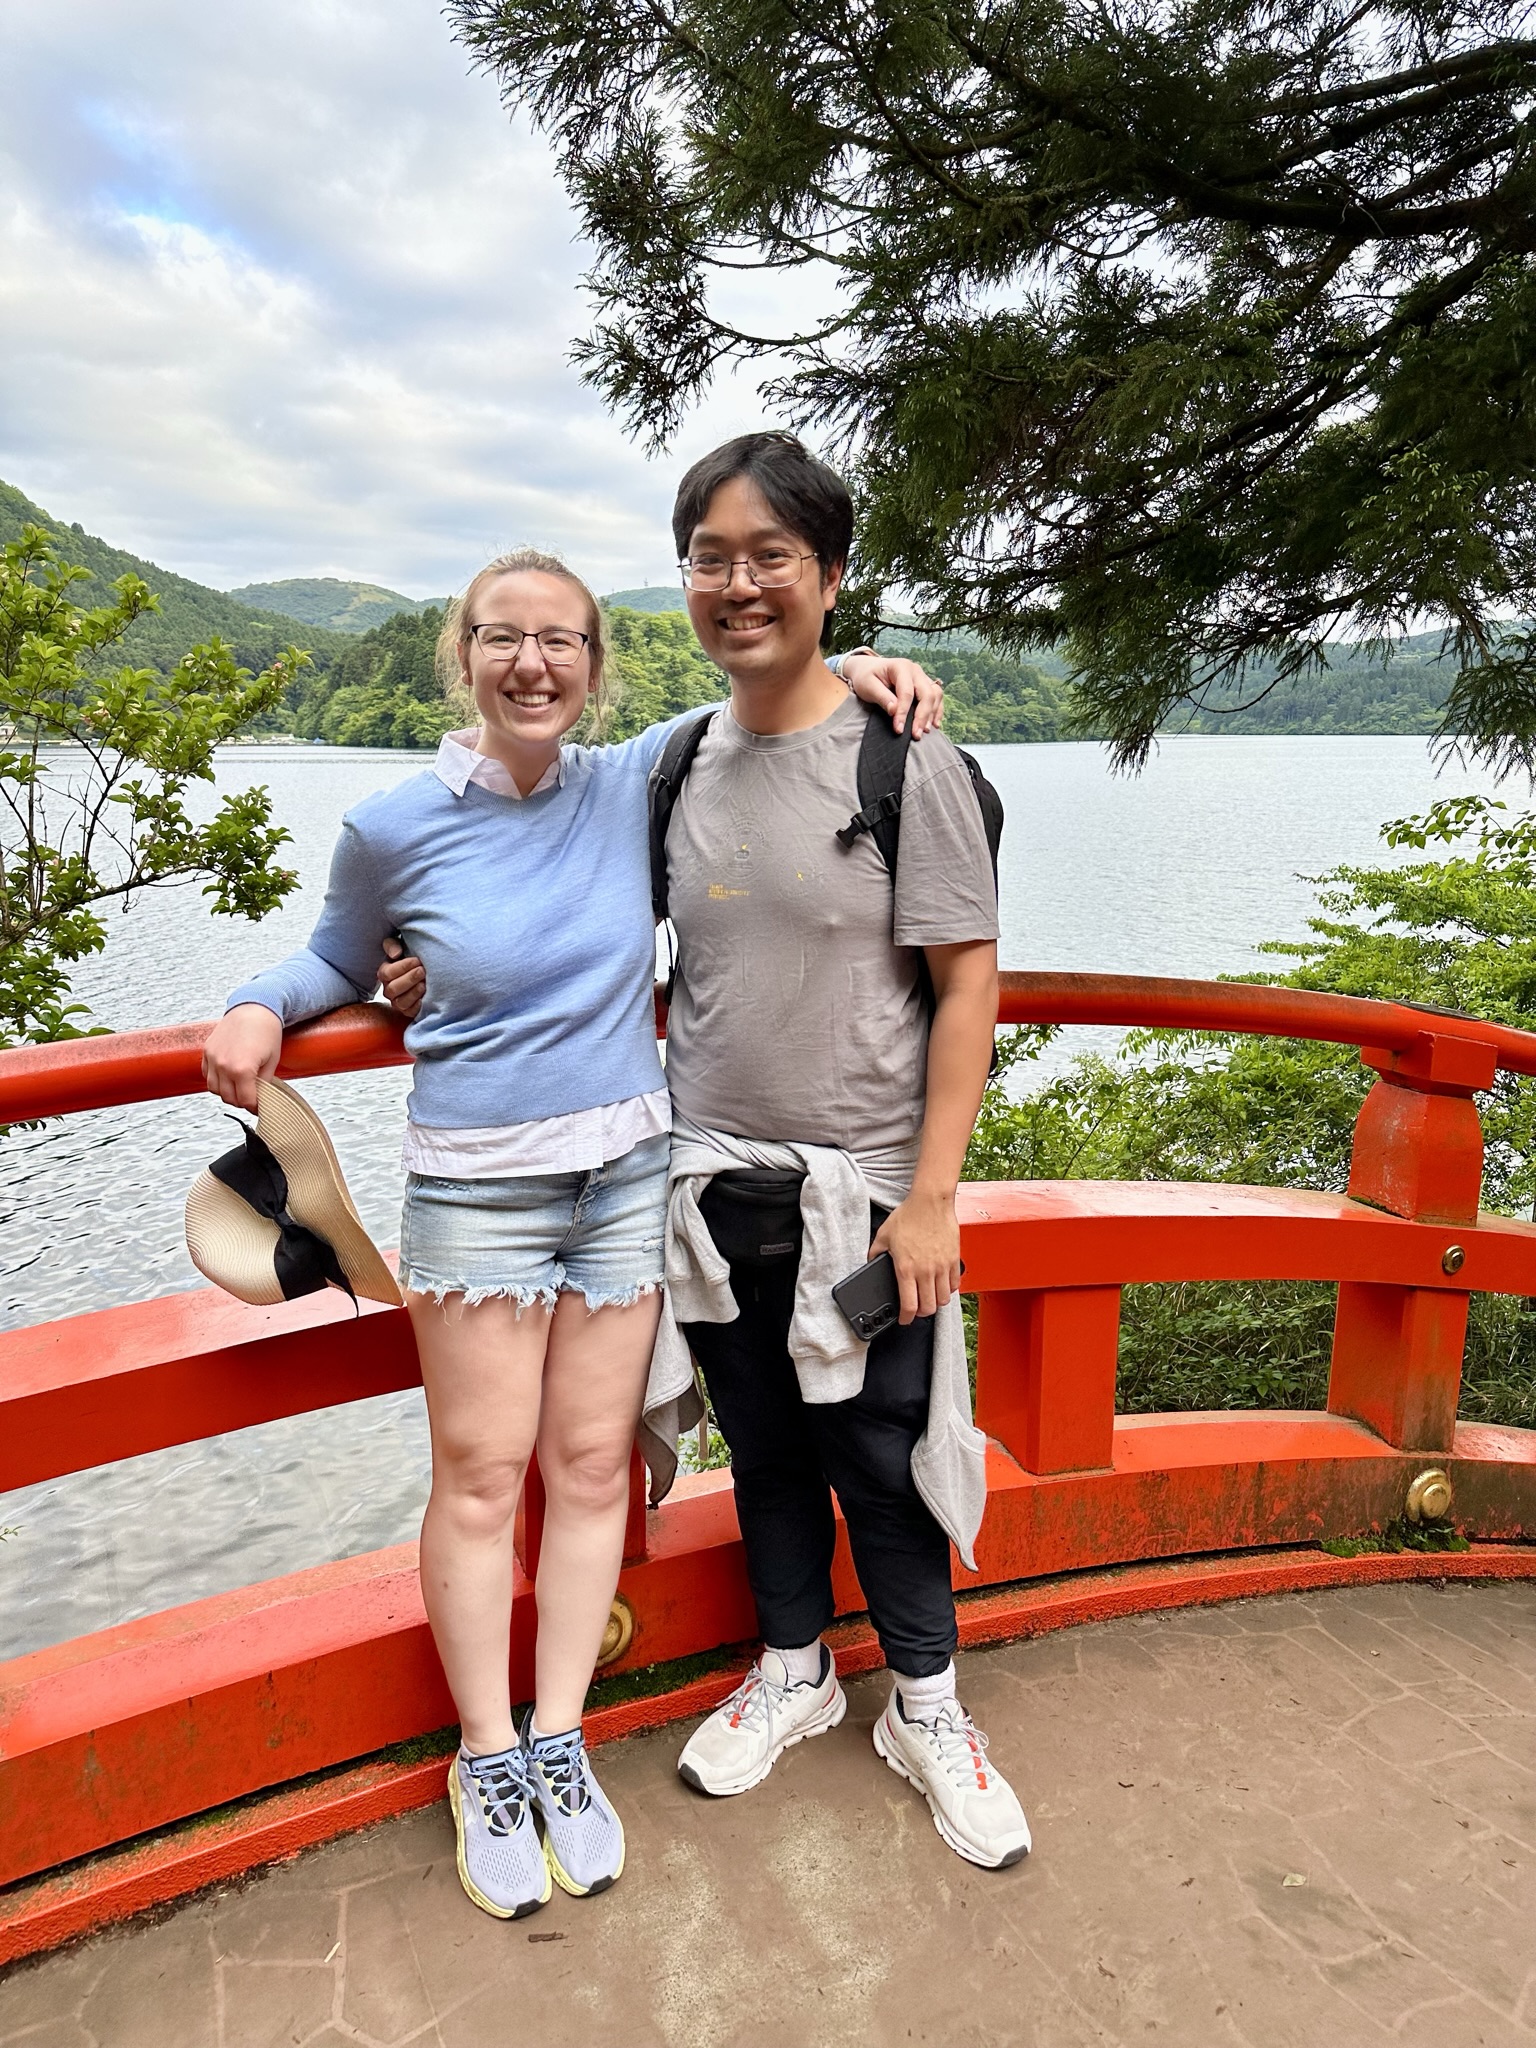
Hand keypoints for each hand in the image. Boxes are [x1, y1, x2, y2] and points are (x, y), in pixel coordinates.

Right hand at [202, 1003, 283, 1111]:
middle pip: (229, 1098)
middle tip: (251, 1098)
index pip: (245, 1100)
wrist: (255, 1008)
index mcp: (242, 1070)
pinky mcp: (207, 1051)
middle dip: (241, 1101)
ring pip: (214, 1089)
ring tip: (239, 1088)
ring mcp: (213, 1058)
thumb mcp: (272, 1060)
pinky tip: (227, 1077)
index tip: (259, 1107)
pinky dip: (215, 1080)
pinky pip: (207, 1075)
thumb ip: (264, 1082)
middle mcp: (224, 1065)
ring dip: (226, 1092)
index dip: (254, 1107)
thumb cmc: (267, 1031)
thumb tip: (260, 1097)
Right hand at [379, 935, 424, 1020]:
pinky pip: (410, 1012)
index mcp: (385, 973)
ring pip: (400, 1002)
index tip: (417, 960)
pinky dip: (417, 1006)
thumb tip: (395, 954)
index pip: (387, 973)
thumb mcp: (402, 945)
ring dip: (413, 993)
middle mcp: (389, 989)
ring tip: (425, 984)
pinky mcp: (409, 1011)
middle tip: (423, 971)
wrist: (429, 969)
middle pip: (392, 989)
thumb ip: (393, 945)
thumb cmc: (414, 956)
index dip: (402, 967)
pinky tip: (426, 998)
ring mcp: (398, 1002)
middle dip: (409, 979)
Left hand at [841, 654, 944, 736]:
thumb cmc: (866, 677)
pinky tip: (934, 724)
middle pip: (926, 694)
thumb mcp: (868, 686)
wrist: (868, 669)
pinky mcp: (925, 685)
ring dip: (932, 714)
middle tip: (916, 735)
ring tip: (924, 731)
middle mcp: (915, 671)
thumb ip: (882, 697)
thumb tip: (894, 710)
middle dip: (922, 716)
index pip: (907, 693)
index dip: (903, 712)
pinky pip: (937, 697)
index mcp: (901, 667)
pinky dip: (936, 711)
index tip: (898, 729)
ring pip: (935, 695)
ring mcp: (922, 677)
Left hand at [870, 1186, 961, 1323]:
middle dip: (921, 1313)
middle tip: (916, 1309)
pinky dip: (948, 1289)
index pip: (909, 1305)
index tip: (903, 1319)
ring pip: (943, 1299)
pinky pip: (954, 1284)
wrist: (930, 1202)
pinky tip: (941, 1285)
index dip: (905, 1318)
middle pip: (928, 1308)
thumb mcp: (883, 1235)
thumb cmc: (908, 1216)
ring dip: (936, 1302)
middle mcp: (925, 1271)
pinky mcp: (954, 1260)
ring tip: (929, 1297)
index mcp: (906, 1268)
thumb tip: (870, 1262)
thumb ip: (874, 1253)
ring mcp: (942, 1266)